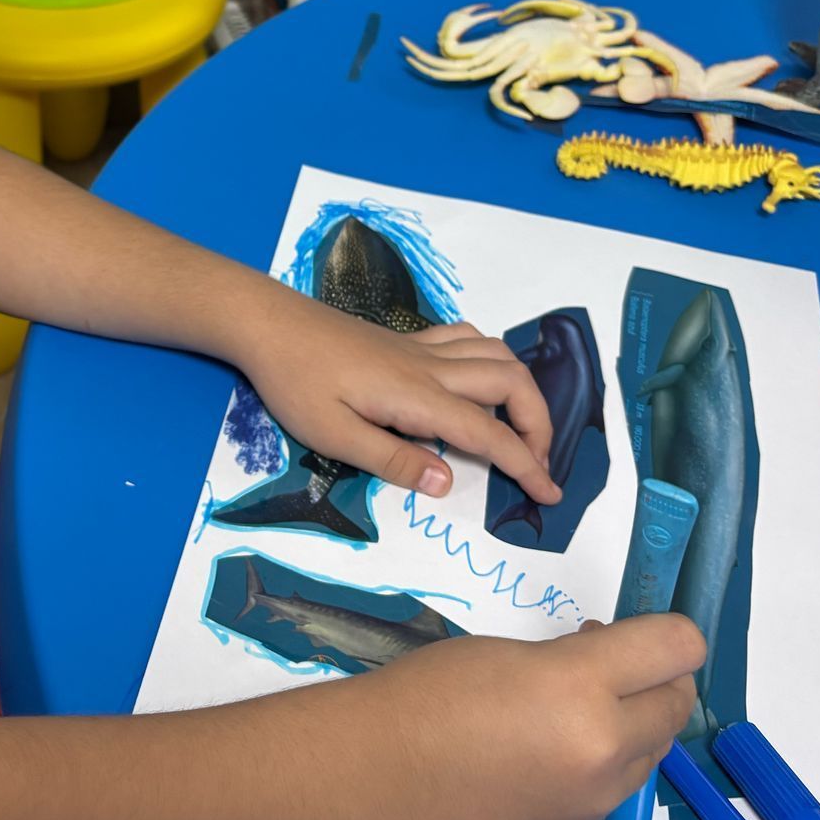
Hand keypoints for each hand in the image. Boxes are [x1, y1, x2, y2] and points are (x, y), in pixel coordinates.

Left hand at [238, 280, 557, 502]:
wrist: (269, 324)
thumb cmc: (295, 382)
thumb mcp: (333, 435)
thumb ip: (392, 460)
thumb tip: (447, 482)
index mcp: (417, 398)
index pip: (489, 434)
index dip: (526, 465)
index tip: (549, 495)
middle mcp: (431, 367)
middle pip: (511, 383)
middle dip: (539, 423)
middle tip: (537, 462)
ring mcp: (421, 348)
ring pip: (496, 353)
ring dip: (522, 389)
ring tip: (520, 425)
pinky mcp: (406, 339)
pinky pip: (468, 338)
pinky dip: (492, 358)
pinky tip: (480, 380)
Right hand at [340, 614, 704, 819]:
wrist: (376, 778)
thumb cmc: (427, 695)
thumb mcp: (510, 652)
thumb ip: (575, 659)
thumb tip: (610, 668)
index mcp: (581, 687)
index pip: (677, 649)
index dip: (671, 633)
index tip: (644, 629)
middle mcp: (604, 749)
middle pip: (676, 703)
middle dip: (656, 677)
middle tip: (605, 663)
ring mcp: (595, 800)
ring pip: (653, 750)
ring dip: (633, 722)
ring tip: (570, 710)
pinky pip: (616, 787)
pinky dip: (602, 762)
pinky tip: (546, 752)